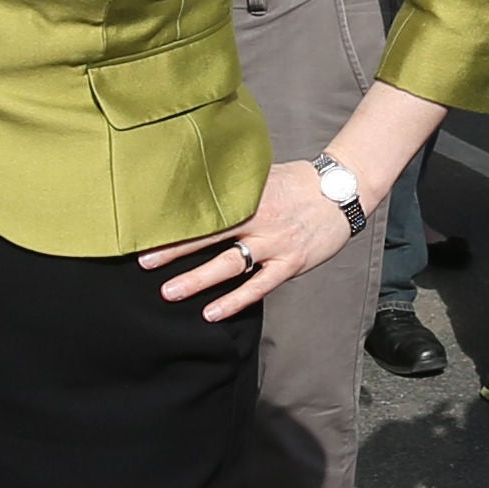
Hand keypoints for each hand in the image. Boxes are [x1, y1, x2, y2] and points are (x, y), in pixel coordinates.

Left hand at [139, 158, 352, 321]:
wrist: (343, 191)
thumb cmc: (300, 182)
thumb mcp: (265, 175)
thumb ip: (237, 185)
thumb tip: (202, 185)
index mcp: (249, 195)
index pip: (207, 210)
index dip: (177, 221)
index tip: (148, 228)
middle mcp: (259, 220)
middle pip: (210, 237)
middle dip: (175, 251)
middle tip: (144, 262)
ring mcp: (275, 243)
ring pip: (230, 264)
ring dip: (198, 279)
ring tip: (170, 293)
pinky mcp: (291, 263)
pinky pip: (259, 286)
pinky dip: (235, 300)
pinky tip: (212, 312)